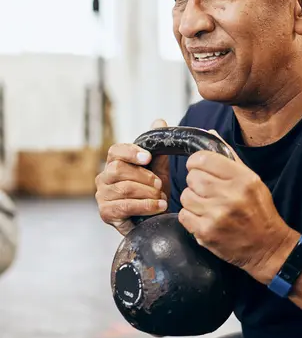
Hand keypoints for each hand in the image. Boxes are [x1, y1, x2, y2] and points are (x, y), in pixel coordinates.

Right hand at [95, 119, 170, 235]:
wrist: (155, 217)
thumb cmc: (153, 191)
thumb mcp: (159, 168)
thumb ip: (158, 148)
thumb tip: (159, 121)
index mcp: (115, 162)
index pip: (115, 150)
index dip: (131, 152)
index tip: (147, 157)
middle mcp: (104, 177)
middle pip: (119, 169)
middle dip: (144, 176)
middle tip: (160, 184)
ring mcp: (102, 195)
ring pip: (124, 188)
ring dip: (148, 193)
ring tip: (162, 198)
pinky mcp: (106, 213)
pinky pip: (125, 206)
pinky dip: (146, 206)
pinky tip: (159, 206)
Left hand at [179, 131, 298, 283]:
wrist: (268, 246)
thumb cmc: (259, 210)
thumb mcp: (251, 179)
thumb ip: (229, 157)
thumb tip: (210, 134)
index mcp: (242, 178)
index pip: (203, 159)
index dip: (196, 161)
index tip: (198, 167)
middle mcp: (230, 195)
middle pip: (192, 177)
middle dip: (195, 182)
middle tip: (205, 189)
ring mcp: (217, 215)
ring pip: (185, 196)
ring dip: (192, 199)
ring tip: (206, 205)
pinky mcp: (207, 233)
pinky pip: (184, 216)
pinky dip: (190, 216)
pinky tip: (203, 218)